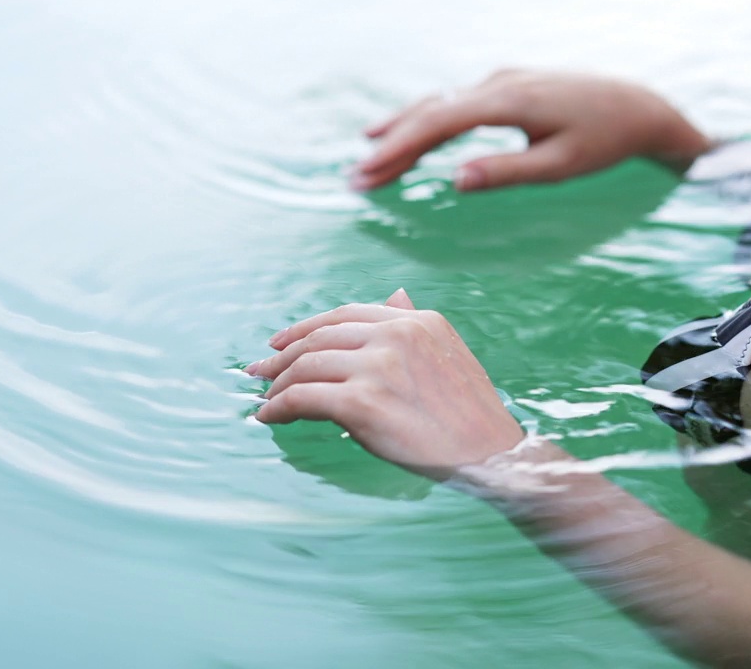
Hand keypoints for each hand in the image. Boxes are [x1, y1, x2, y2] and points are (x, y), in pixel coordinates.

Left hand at [247, 289, 524, 475]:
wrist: (491, 457)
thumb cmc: (470, 416)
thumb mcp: (447, 354)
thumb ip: (413, 327)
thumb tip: (395, 294)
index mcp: (416, 321)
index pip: (344, 315)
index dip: (305, 327)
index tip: (280, 343)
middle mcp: (396, 335)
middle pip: (320, 337)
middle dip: (283, 356)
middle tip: (259, 373)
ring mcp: (379, 367)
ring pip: (306, 366)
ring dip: (278, 384)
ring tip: (266, 400)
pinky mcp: (363, 403)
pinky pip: (303, 398)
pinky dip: (279, 406)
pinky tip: (270, 416)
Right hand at [351, 69, 710, 191]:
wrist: (640, 107)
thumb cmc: (605, 141)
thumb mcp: (560, 165)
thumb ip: (507, 172)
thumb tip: (455, 179)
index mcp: (509, 101)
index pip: (439, 124)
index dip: (399, 149)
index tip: (369, 175)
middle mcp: (499, 84)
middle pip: (430, 112)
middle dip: (390, 145)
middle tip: (355, 179)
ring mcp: (502, 81)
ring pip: (440, 104)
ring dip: (404, 130)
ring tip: (369, 156)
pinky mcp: (507, 86)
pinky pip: (456, 103)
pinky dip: (427, 120)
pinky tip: (407, 131)